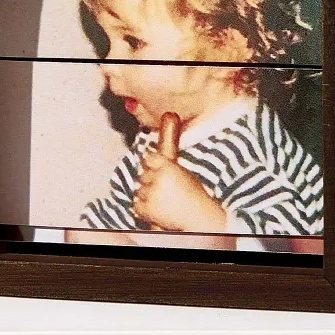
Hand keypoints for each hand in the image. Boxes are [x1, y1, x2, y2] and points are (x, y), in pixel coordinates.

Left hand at [132, 112, 226, 233]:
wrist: (198, 219)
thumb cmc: (195, 194)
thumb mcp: (184, 167)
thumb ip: (171, 147)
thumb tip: (170, 115)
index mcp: (167, 164)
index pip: (148, 158)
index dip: (153, 165)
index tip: (159, 169)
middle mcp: (156, 176)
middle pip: (143, 173)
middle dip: (151, 180)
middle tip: (167, 189)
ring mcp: (149, 193)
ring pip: (139, 188)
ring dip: (148, 194)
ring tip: (165, 199)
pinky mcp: (144, 207)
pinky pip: (136, 203)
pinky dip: (144, 207)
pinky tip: (158, 208)